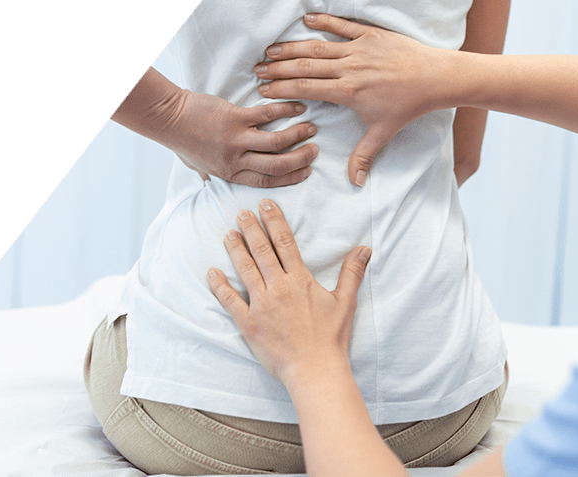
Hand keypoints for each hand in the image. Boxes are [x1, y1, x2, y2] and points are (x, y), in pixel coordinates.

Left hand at [167, 91, 319, 187]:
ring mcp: (236, 139)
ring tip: (311, 129)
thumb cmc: (182, 141)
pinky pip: (267, 115)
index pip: (267, 181)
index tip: (306, 173)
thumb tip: (210, 183)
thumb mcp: (197, 166)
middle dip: (300, 160)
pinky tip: (298, 108)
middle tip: (314, 152)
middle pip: (277, 165)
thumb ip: (210, 174)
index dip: (290, 178)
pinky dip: (286, 111)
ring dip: (298, 135)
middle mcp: (235, 159)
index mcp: (229, 173)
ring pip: (277, 142)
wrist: (168, 118)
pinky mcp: (235, 118)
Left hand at [207, 199, 370, 389]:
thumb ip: (352, 272)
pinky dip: (220, 285)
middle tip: (241, 212)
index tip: (265, 205)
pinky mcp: (249, 324)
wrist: (315, 371)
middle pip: (262, 250)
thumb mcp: (345, 302)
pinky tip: (212, 272)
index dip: (274, 221)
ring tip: (228, 233)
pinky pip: (230, 301)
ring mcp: (262, 305)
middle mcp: (279, 288)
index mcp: (300, 280)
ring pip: (245, 269)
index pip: (285, 242)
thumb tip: (364, 248)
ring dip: (235, 249)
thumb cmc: (331, 338)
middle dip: (251, 228)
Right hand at [253, 13, 449, 185]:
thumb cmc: (409, 106)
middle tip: (257, 69)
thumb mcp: (384, 132)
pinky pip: (342, 25)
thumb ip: (364, 156)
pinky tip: (306, 19)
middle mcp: (350, 68)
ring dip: (292, 47)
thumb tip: (354, 184)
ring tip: (271, 49)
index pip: (307, 89)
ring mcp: (359, 49)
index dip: (282, 89)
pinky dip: (324, 21)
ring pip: (318, 47)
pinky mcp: (371, 34)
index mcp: (349, 92)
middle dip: (279, 68)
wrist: (436, 78)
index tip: (263, 89)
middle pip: (305, 67)